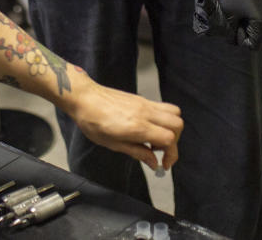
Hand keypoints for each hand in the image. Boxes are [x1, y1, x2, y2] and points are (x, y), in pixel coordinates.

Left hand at [62, 78, 183, 170]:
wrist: (84, 97)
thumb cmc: (93, 121)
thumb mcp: (113, 144)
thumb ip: (137, 153)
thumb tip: (154, 162)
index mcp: (137, 126)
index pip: (169, 138)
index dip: (171, 155)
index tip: (163, 164)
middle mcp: (145, 112)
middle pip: (177, 124)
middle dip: (174, 141)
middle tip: (159, 151)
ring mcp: (144, 103)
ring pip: (174, 112)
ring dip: (171, 128)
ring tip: (155, 139)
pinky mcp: (141, 98)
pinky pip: (162, 107)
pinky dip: (163, 120)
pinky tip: (148, 128)